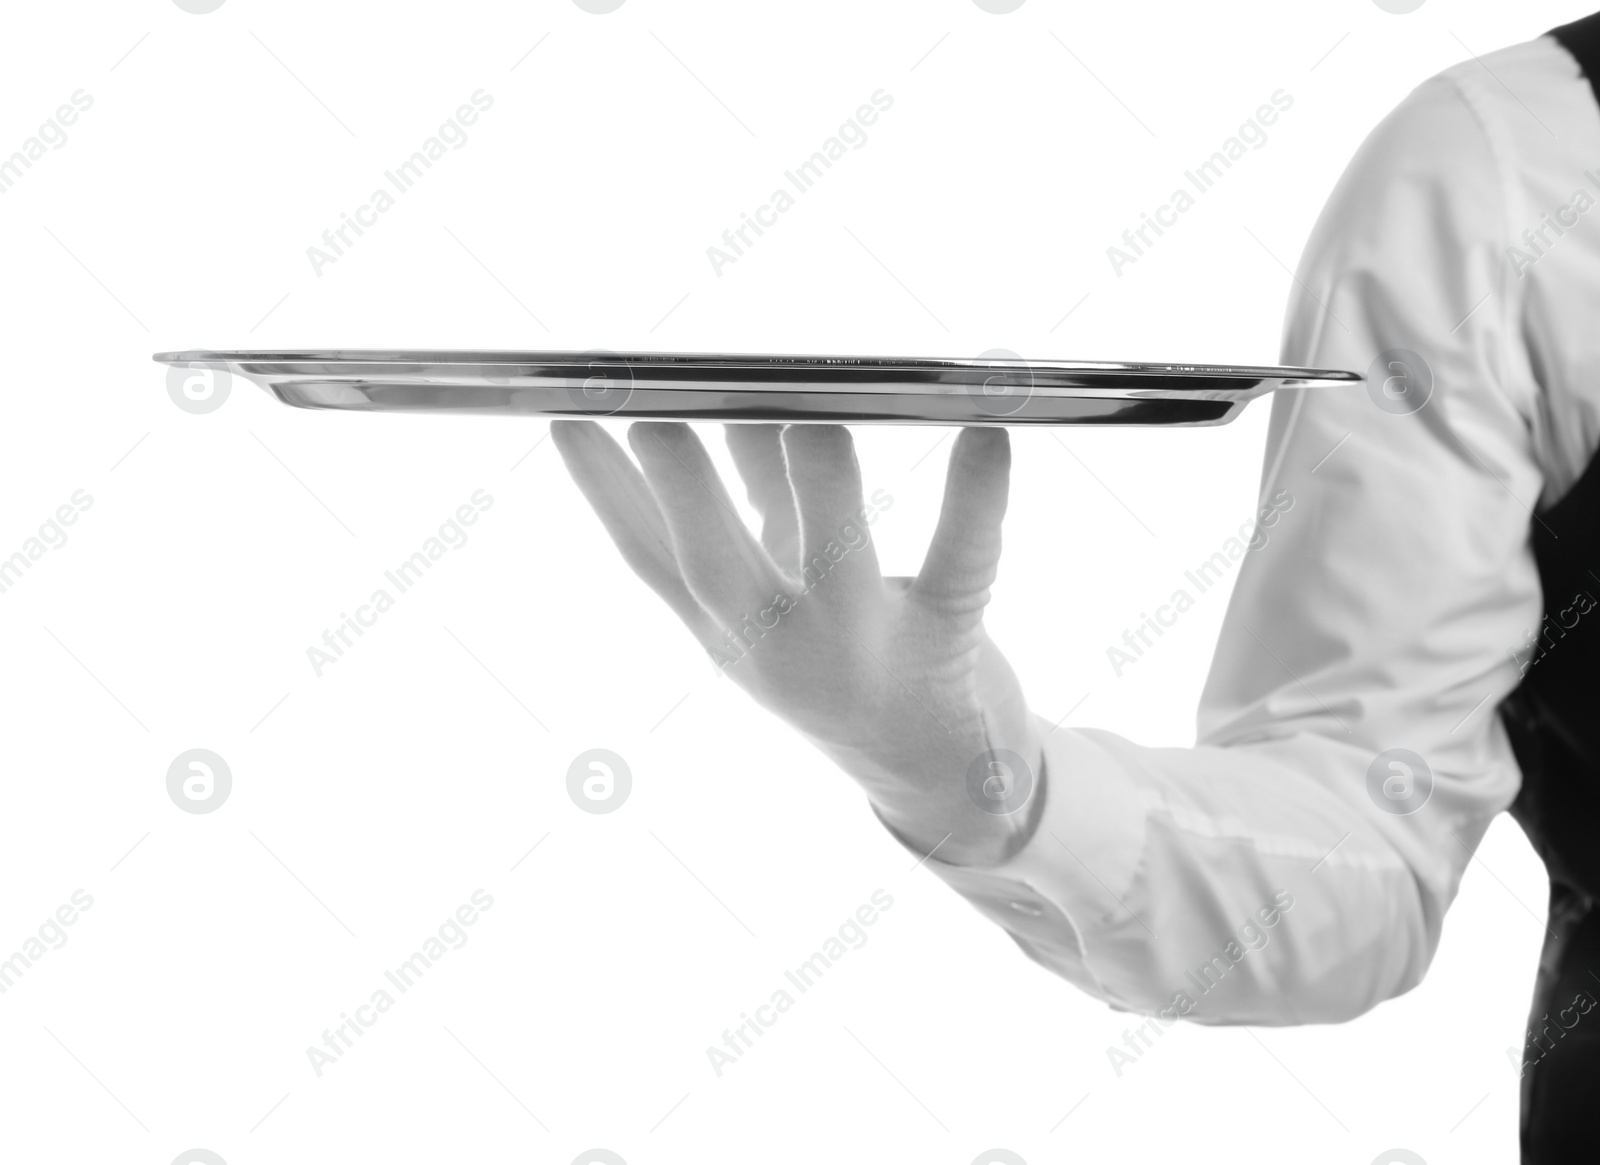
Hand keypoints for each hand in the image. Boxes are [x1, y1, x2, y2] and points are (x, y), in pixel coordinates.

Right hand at [552, 420, 1040, 865]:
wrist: (935, 774)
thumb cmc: (849, 659)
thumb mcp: (786, 588)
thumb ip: (763, 499)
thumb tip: (744, 406)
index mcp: (729, 633)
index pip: (649, 561)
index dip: (604, 494)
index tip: (570, 422)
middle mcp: (782, 650)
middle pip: (717, 572)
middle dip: (687, 498)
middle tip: (661, 424)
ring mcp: (863, 651)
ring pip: (835, 566)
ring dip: (824, 486)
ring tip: (816, 419)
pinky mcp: (948, 641)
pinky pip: (962, 563)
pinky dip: (976, 498)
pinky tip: (986, 436)